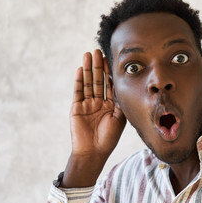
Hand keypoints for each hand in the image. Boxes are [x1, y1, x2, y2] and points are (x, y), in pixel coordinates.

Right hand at [62, 49, 125, 187]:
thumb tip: (124, 84)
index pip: (110, 84)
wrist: (94, 152)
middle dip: (98, 66)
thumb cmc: (109, 137)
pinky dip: (79, 80)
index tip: (110, 58)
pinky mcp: (77, 107)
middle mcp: (99, 102)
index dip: (110, 72)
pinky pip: (78, 91)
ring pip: (88, 83)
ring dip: (88, 69)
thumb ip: (120, 101)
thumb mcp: (120, 117)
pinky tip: (80, 69)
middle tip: (98, 50)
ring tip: (88, 54)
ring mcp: (87, 104)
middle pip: (98, 80)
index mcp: (110, 104)